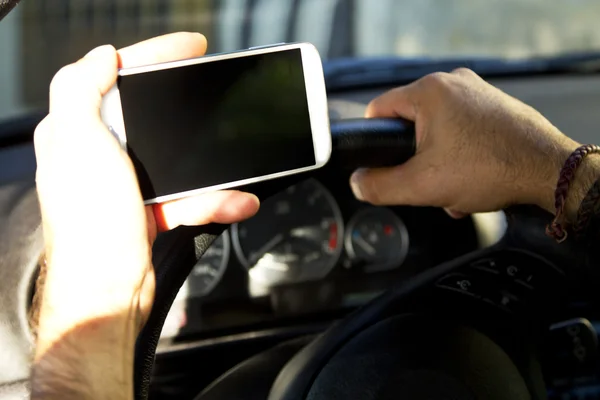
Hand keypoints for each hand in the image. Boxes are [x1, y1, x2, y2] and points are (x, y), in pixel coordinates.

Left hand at [31, 33, 258, 398]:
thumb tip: (102, 58)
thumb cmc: (91, 226)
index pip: (114, 75)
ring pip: (180, 161)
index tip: (190, 48)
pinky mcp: (150, 210)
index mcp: (78, 132)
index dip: (153, 54)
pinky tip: (232, 203)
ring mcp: (128, 184)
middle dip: (192, 118)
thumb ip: (81, 89)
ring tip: (234, 184)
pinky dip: (212, 200)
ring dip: (212, 175)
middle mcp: (100, 155)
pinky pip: (189, 195)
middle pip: (153, 116)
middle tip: (217, 103)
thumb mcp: (78, 144)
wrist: (111, 293)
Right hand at [349, 68, 584, 218]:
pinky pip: (462, 131)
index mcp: (429, 91)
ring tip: (455, 184)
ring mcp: (477, 92)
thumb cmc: (493, 168)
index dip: (375, 141)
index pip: (379, 110)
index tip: (382, 163)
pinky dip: (461, 155)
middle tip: (429, 180)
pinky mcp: (494, 106)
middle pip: (410, 125)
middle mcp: (454, 83)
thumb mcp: (421, 185)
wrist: (549, 171)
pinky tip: (472, 178)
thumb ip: (379, 186)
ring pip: (437, 132)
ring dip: (439, 162)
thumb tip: (359, 183)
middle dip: (415, 159)